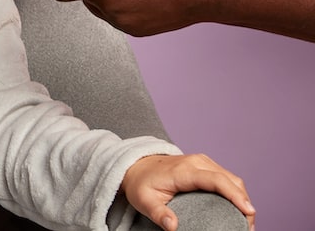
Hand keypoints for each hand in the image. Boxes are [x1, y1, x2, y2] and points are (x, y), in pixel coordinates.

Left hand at [122, 153, 254, 230]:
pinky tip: (238, 209)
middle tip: (249, 227)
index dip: (235, 195)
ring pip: (232, 178)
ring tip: (246, 221)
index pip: (216, 180)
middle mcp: (197, 162)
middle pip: (230, 180)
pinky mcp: (205, 165)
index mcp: (184, 171)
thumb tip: (172, 227)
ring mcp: (202, 162)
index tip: (249, 211)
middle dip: (244, 202)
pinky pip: (226, 178)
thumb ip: (158, 214)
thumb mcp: (144, 201)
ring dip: (243, 198)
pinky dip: (236, 192)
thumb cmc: (141, 184)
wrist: (136, 165)